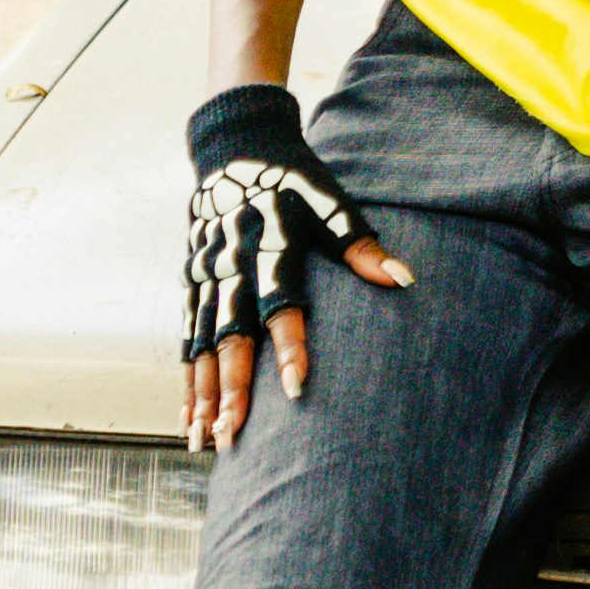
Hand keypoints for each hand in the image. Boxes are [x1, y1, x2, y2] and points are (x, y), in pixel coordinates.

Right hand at [182, 80, 406, 454]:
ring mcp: (204, 277)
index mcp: (268, 245)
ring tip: (206, 440)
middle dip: (230, 387)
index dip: (288, 345)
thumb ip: (360, 245)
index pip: (279, 302)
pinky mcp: (191, 283)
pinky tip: (190, 418)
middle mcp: (230, 265)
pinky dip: (186, 380)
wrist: (234, 148)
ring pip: (199, 345)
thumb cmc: (292, 180)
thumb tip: (404, 278)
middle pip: (228, 335)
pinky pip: (184, 339)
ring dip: (202, 395)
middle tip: (235, 433)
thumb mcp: (329, 202)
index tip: (296, 388)